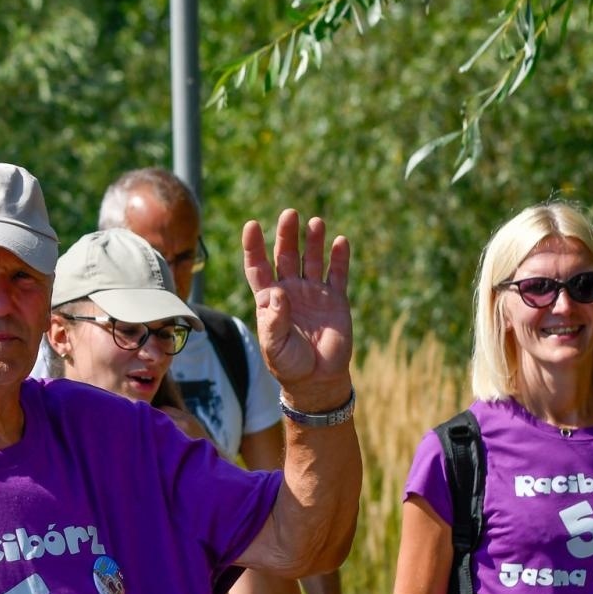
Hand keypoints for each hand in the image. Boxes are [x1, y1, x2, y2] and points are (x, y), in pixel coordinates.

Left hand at [242, 211, 353, 401]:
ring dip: (313, 241)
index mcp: (269, 299)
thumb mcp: (274, 346)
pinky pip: (337, 274)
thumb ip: (274, 321)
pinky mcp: (335, 299)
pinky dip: (339, 257)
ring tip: (315, 223)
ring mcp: (313, 292)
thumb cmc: (289, 364)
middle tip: (289, 214)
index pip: (258, 267)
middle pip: (285, 255)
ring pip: (312, 259)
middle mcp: (290, 290)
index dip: (253, 247)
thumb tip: (277, 292)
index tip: (252, 225)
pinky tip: (340, 241)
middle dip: (286, 235)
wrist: (317, 379)